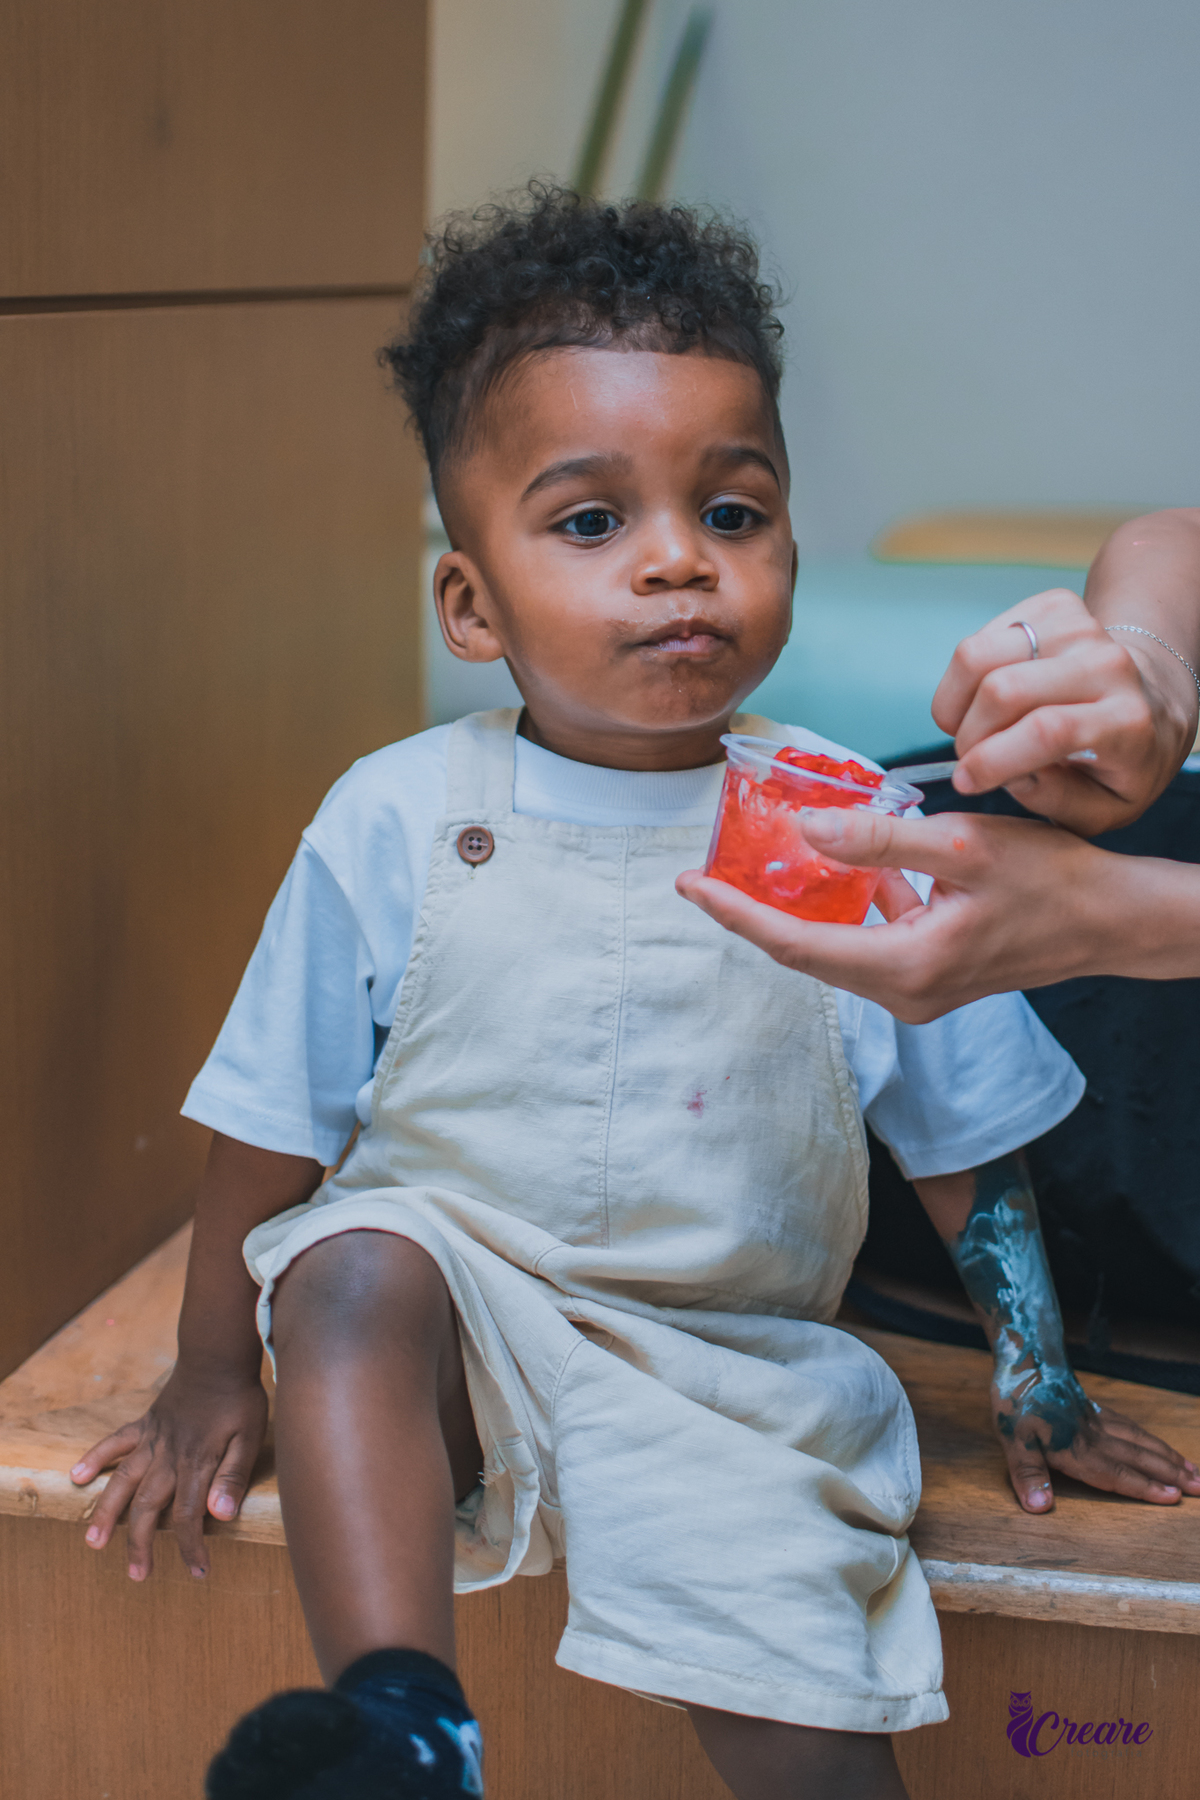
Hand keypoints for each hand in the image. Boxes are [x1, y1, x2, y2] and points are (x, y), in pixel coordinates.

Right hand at [70, 1362, 267, 1579]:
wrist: (218, 1354)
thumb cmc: (239, 1397)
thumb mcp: (250, 1436)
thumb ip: (233, 1475)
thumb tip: (221, 1515)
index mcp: (196, 1463)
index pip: (189, 1516)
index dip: (191, 1547)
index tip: (197, 1572)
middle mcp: (168, 1456)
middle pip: (149, 1508)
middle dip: (142, 1544)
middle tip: (137, 1575)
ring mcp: (152, 1439)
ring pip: (123, 1482)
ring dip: (108, 1513)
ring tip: (94, 1541)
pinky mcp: (144, 1423)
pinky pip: (114, 1442)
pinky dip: (95, 1457)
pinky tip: (78, 1476)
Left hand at [677, 809, 1119, 1020]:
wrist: (1108, 920)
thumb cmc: (1049, 880)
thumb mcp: (960, 844)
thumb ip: (878, 839)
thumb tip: (805, 830)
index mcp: (906, 966)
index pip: (796, 945)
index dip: (737, 915)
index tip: (690, 887)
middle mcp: (903, 994)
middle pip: (804, 954)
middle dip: (753, 914)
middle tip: (706, 876)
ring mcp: (916, 992)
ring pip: (833, 952)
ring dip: (796, 912)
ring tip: (753, 869)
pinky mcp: (928, 978)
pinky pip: (865, 945)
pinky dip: (843, 912)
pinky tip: (836, 869)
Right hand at [935, 587, 1194, 834]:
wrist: (1150, 701)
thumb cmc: (1120, 762)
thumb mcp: (1104, 808)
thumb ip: (1054, 800)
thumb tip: (1007, 771)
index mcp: (1128, 721)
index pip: (1048, 730)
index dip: (992, 759)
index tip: (966, 780)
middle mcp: (1109, 665)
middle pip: (1003, 689)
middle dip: (968, 734)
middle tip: (970, 757)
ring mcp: (1081, 628)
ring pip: (977, 655)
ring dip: (956, 701)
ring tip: (971, 726)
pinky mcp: (1054, 607)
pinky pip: (978, 638)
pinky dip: (965, 678)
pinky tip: (985, 699)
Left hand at [992, 1361, 1199, 1513]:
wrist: (1025, 1355)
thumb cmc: (1016, 1398)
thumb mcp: (1012, 1438)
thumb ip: (1027, 1473)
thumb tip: (1040, 1507)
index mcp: (1077, 1448)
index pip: (1117, 1473)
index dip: (1145, 1487)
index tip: (1175, 1497)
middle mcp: (1094, 1435)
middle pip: (1138, 1457)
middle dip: (1171, 1474)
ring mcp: (1096, 1419)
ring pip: (1140, 1440)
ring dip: (1166, 1456)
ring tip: (1192, 1469)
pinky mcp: (1093, 1407)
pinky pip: (1130, 1425)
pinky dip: (1148, 1437)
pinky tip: (1155, 1443)